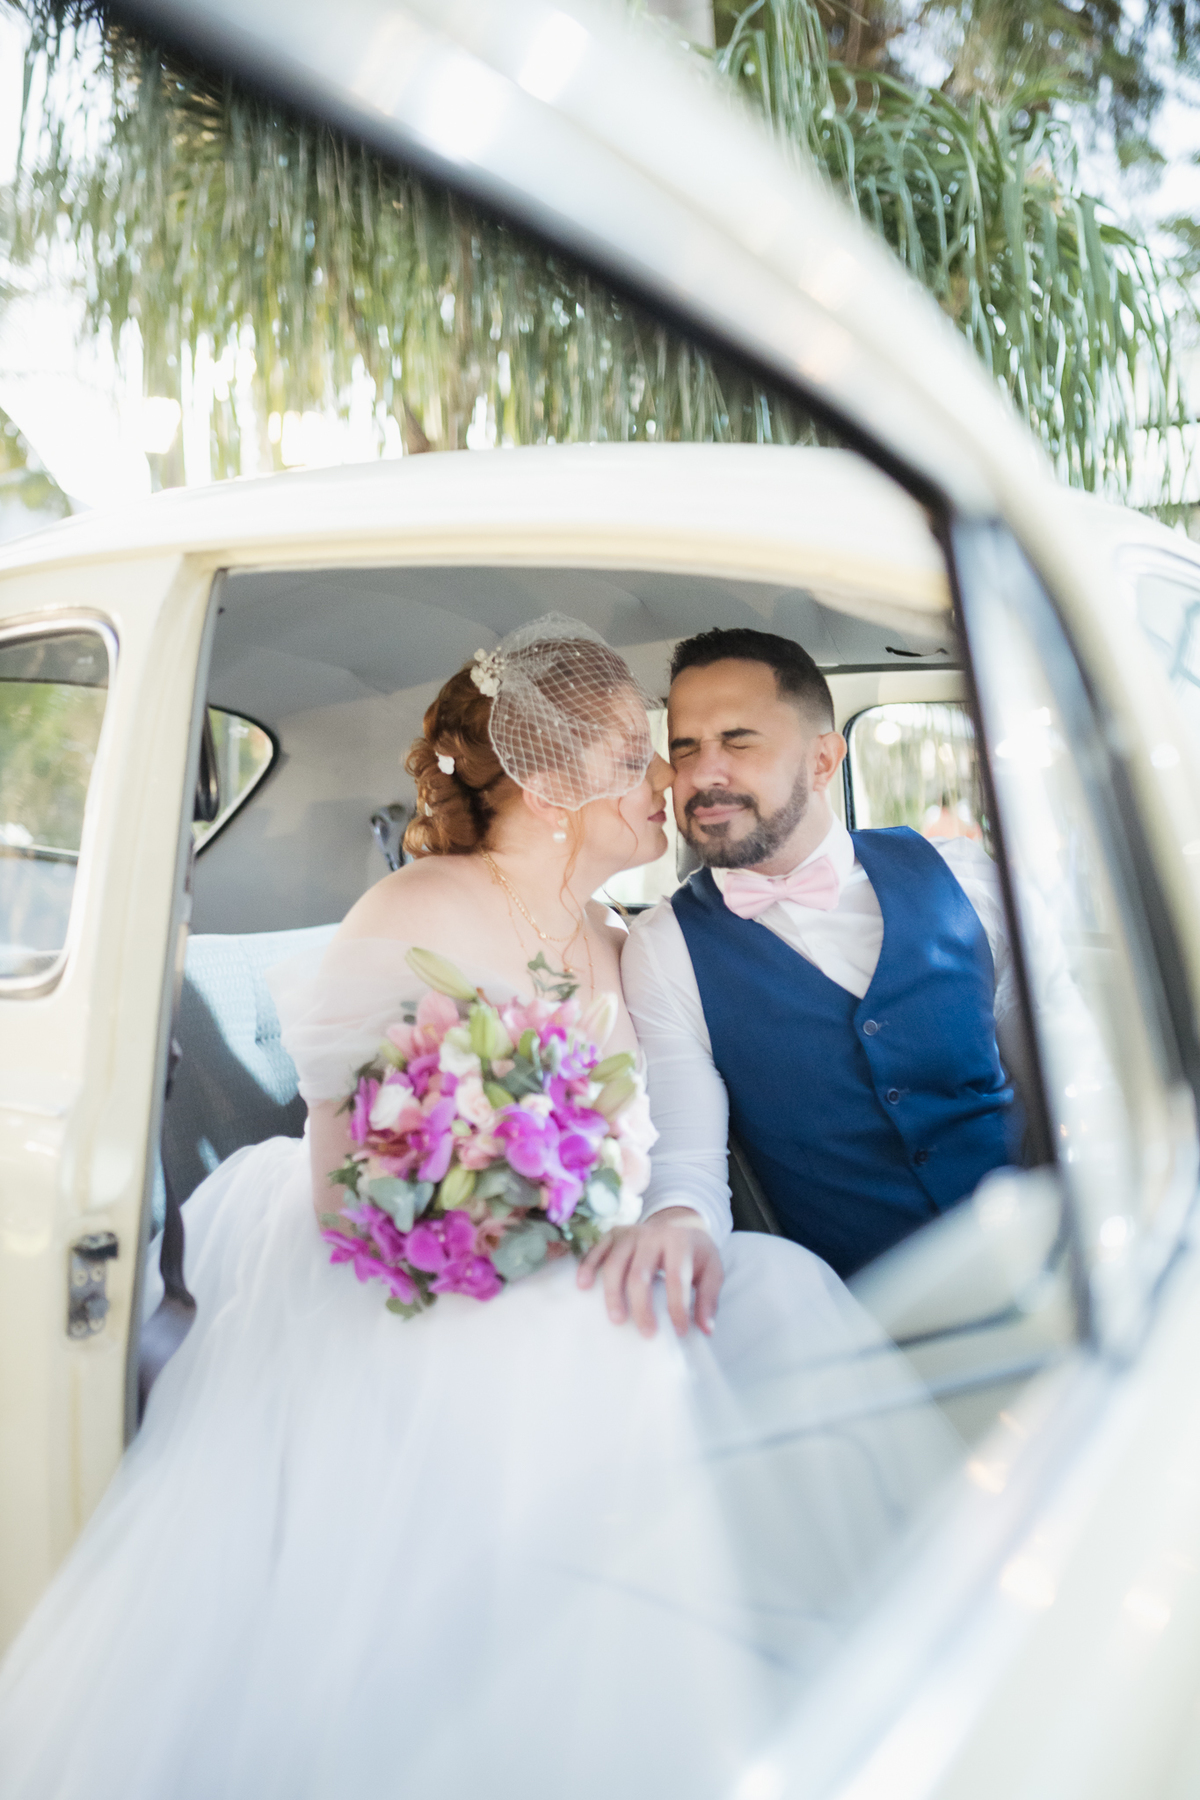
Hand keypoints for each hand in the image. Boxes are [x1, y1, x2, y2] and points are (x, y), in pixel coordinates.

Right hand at [577, 1208, 722, 1337]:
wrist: (679, 1223)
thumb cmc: (695, 1254)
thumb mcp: (712, 1270)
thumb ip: (709, 1298)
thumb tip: (706, 1329)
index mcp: (679, 1242)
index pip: (676, 1278)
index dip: (677, 1307)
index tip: (680, 1331)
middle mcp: (652, 1234)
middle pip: (641, 1274)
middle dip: (642, 1306)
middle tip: (647, 1333)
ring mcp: (630, 1232)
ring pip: (615, 1264)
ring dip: (613, 1294)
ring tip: (616, 1320)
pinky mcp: (613, 1234)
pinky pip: (596, 1250)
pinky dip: (587, 1266)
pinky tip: (583, 1286)